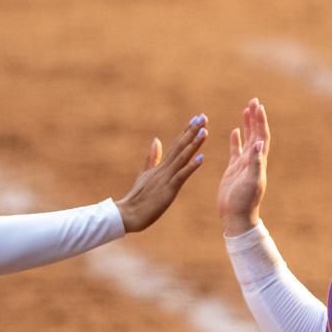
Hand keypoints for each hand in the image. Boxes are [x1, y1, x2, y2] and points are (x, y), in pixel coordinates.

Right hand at [115, 115, 208, 232]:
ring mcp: (166, 178)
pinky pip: (181, 176)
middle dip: (192, 131)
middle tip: (203, 116)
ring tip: (204, 131)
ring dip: (194, 144)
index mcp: (161, 166)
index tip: (196, 118)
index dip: (187, 131)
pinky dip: (191, 167)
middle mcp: (164, 169)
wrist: (127, 214)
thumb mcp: (145, 174)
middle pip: (180, 146)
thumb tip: (156, 140)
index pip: (176, 145)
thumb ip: (152, 158)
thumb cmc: (137, 198)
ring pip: (182, 157)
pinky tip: (201, 158)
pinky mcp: (168, 190)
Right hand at [217, 98, 269, 235]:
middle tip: (253, 100)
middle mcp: (253, 161)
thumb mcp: (251, 182)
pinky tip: (234, 130)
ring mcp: (243, 165)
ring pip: (247, 139)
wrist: (237, 217)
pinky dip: (236, 140)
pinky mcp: (233, 170)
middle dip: (255, 117)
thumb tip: (258, 145)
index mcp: (258, 161)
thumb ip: (255, 163)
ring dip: (248, 125)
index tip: (258, 105)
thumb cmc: (245, 202)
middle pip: (256, 134)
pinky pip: (236, 150)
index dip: (260, 121)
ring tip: (246, 110)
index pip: (261, 136)